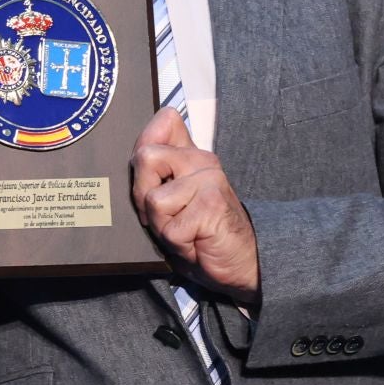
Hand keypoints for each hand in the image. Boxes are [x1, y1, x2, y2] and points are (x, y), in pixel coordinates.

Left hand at [131, 107, 257, 300]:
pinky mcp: (211, 206)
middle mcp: (203, 160)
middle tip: (168, 217)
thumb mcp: (173, 199)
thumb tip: (152, 130)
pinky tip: (195, 243)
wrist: (240, 263)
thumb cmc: (201, 234)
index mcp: (192, 155)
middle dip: (143, 197)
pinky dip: (177, 244)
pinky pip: (169, 228)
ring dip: (161, 226)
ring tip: (184, 231)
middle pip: (144, 158)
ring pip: (153, 199)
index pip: (165, 120)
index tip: (157, 179)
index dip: (146, 148)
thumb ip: (158, 166)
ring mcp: (209, 180)